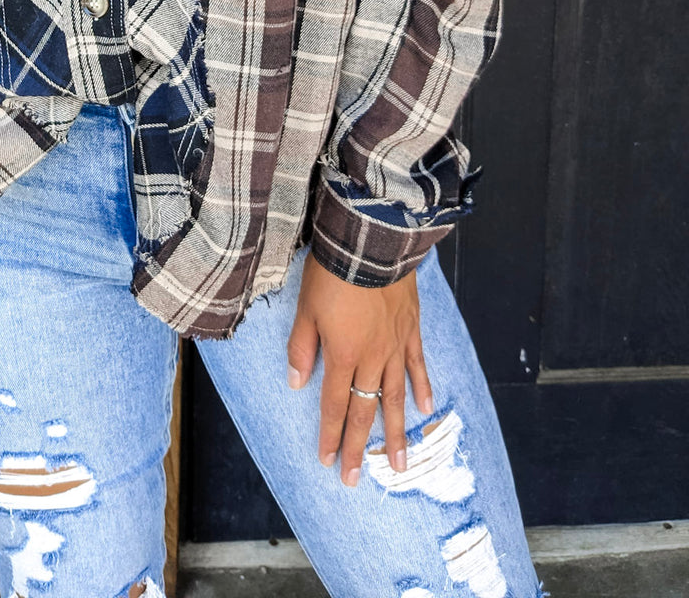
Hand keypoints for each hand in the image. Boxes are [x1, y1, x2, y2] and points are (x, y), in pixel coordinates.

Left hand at [286, 251, 432, 487]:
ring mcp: (394, 345)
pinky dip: (422, 388)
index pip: (333, 404)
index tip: (327, 461)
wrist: (370, 242)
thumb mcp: (305, 308)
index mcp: (342, 354)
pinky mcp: (411, 329)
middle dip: (358, 447)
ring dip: (395, 432)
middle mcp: (371, 357)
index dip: (329, 434)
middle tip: (356, 479)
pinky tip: (426, 410)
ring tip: (399, 464)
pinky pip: (418, 365)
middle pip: (363, 410)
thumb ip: (302, 347)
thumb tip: (295, 382)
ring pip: (395, 397)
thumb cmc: (332, 273)